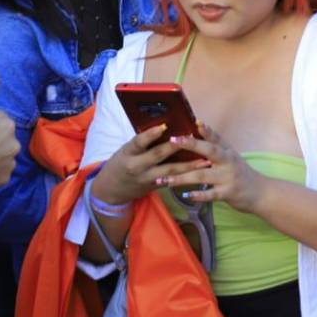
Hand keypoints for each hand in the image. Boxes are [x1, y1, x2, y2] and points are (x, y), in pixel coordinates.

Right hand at [91, 125, 208, 205]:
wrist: (112, 190)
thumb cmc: (121, 163)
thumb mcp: (126, 150)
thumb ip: (141, 142)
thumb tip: (164, 126)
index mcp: (127, 153)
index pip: (138, 142)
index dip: (150, 134)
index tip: (163, 126)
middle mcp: (137, 167)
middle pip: (158, 155)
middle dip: (176, 147)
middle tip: (192, 138)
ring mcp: (147, 179)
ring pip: (170, 171)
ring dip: (189, 165)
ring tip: (204, 159)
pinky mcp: (155, 187)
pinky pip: (172, 180)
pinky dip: (186, 174)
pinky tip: (199, 170)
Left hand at [156, 124, 266, 213]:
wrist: (261, 192)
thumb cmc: (241, 173)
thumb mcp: (231, 156)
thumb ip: (217, 144)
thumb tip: (199, 125)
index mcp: (227, 152)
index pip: (216, 138)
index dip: (206, 129)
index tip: (195, 121)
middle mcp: (228, 161)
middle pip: (209, 151)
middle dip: (191, 145)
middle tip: (173, 141)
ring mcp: (228, 177)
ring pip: (202, 175)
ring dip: (182, 178)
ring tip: (165, 180)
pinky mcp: (227, 193)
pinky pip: (210, 194)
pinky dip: (198, 195)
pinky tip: (186, 195)